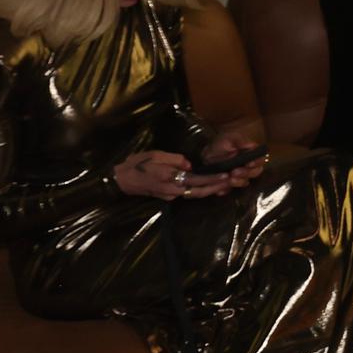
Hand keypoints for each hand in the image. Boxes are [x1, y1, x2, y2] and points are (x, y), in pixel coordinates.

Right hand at [114, 149, 241, 199]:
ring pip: (194, 194)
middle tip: (232, 182)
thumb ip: (175, 160)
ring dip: (210, 190)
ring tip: (225, 184)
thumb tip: (190, 165)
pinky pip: (187, 194)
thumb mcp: (156, 155)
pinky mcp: (167, 197)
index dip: (212, 179)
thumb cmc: (137, 164)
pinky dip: (200, 191)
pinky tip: (209, 186)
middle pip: (199, 191)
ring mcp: (170, 196)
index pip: (196, 180)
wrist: (120, 180)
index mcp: (170, 178)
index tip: (226, 175)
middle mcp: (172, 190)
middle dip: (216, 187)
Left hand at [195, 130, 270, 189]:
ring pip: (244, 182)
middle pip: (255, 173)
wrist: (210, 150)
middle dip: (246, 173)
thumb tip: (252, 145)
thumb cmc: (224, 142)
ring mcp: (239, 176)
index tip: (249, 164)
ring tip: (230, 179)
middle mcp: (249, 167)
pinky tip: (221, 189)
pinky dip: (225, 190)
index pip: (260, 160)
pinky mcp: (229, 184)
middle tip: (235, 172)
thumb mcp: (231, 138)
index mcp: (252, 156)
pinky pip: (229, 189)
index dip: (256, 163)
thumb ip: (241, 141)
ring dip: (238, 182)